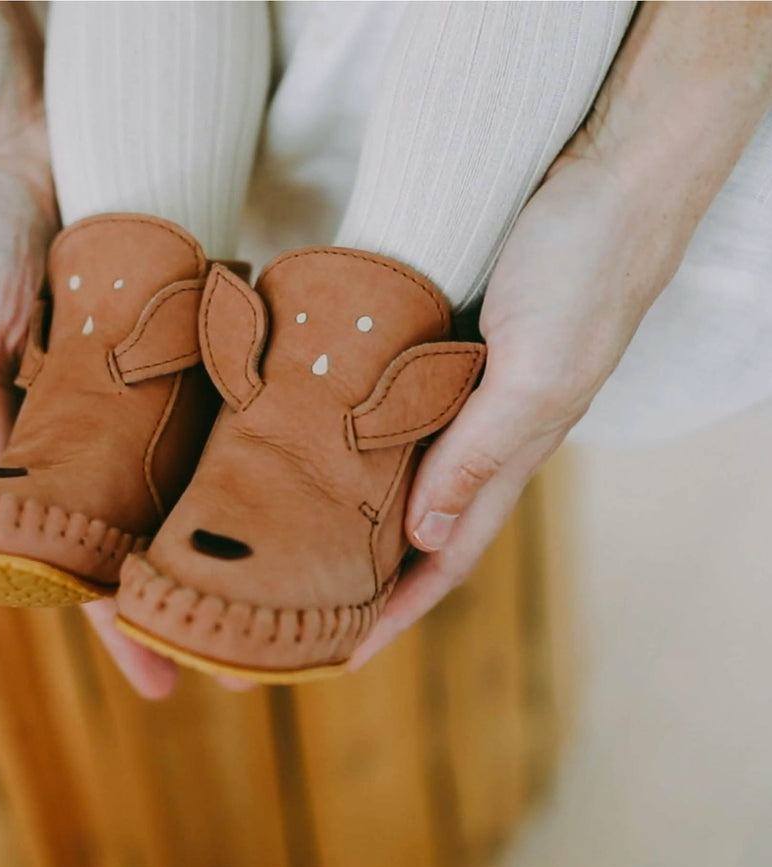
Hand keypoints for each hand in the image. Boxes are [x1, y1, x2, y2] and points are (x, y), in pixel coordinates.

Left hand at [349, 156, 683, 668]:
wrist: (611, 171)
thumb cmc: (585, 269)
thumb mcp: (536, 373)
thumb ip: (481, 455)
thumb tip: (422, 540)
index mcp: (512, 451)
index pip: (445, 556)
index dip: (396, 612)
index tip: (337, 656)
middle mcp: (483, 430)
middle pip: (416, 526)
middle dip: (366, 577)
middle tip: (299, 612)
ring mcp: (464, 388)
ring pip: (401, 471)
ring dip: (352, 514)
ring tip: (293, 546)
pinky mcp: (446, 342)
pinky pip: (394, 411)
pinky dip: (354, 441)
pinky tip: (316, 444)